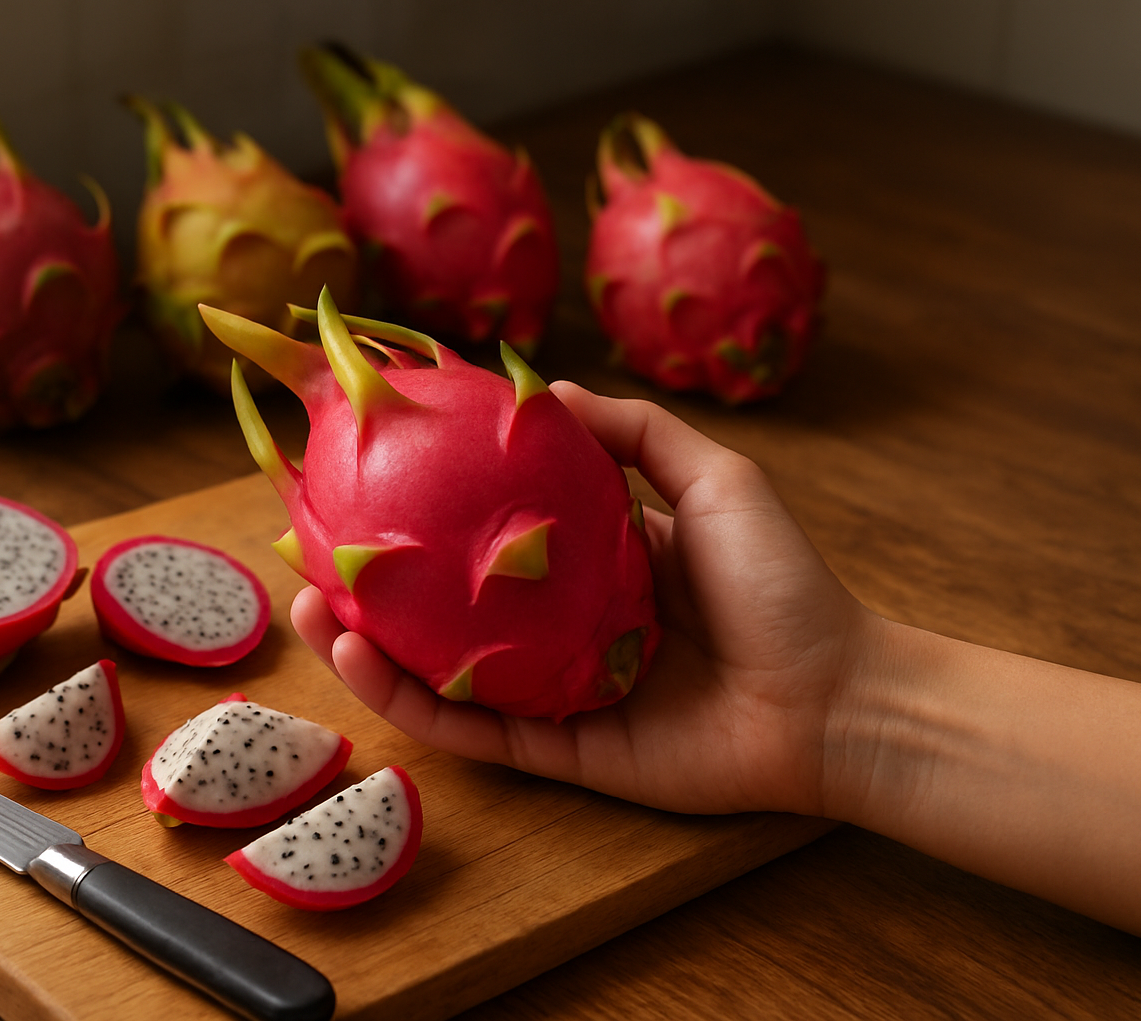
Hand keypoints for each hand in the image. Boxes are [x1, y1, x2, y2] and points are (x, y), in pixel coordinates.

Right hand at [292, 380, 878, 816]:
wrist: (835, 695)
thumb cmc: (781, 582)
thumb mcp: (713, 478)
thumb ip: (635, 433)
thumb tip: (546, 389)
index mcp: (585, 564)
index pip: (485, 535)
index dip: (423, 513)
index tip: (361, 478)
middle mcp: (556, 628)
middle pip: (443, 608)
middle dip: (369, 586)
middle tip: (306, 554)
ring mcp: (552, 693)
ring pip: (439, 674)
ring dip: (365, 648)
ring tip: (307, 610)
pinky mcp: (560, 752)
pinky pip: (472, 731)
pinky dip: (411, 704)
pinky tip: (362, 663)